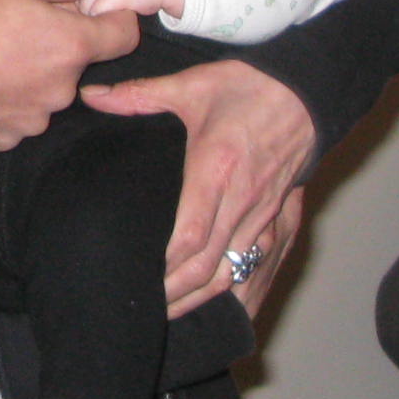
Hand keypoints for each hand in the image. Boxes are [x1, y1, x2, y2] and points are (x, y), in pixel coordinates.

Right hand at [0, 0, 139, 149]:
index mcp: (70, 47)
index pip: (125, 36)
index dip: (111, 16)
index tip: (83, 7)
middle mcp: (61, 91)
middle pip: (78, 62)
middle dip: (58, 41)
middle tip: (16, 21)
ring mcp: (32, 120)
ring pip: (48, 89)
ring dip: (32, 71)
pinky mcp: (4, 138)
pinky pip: (20, 113)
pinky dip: (8, 97)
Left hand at [81, 58, 317, 316]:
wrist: (308, 92)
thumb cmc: (249, 87)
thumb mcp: (192, 84)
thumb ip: (139, 94)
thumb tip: (90, 94)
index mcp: (216, 168)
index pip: (190, 234)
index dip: (165, 264)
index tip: (138, 276)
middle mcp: (241, 199)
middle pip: (207, 265)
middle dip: (175, 294)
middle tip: (142, 310)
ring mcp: (261, 213)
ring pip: (231, 272)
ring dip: (200, 298)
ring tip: (168, 313)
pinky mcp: (273, 217)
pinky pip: (251, 264)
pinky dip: (229, 287)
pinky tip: (210, 300)